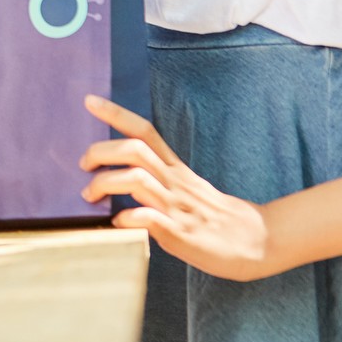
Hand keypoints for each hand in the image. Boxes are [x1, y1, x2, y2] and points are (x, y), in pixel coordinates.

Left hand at [81, 95, 279, 281]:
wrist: (258, 241)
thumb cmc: (214, 216)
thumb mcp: (186, 186)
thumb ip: (157, 177)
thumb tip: (118, 172)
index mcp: (175, 169)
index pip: (145, 131)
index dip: (116, 114)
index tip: (89, 100)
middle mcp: (175, 182)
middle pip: (135, 150)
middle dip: (101, 151)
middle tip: (83, 164)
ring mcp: (178, 207)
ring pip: (138, 180)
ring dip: (106, 183)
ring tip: (91, 196)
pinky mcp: (182, 234)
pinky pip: (151, 219)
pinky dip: (129, 217)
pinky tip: (118, 222)